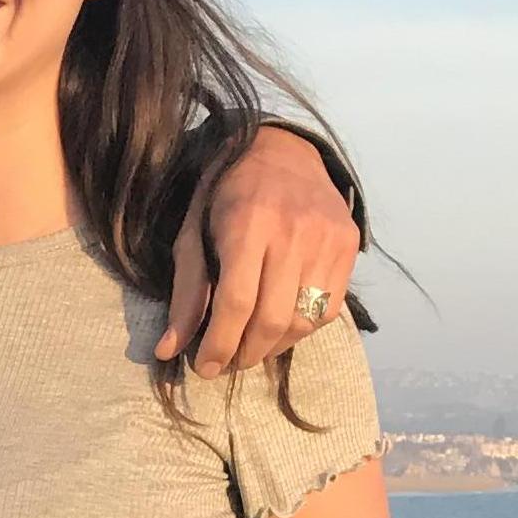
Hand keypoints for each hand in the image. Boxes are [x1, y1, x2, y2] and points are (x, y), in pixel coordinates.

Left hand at [155, 125, 359, 378]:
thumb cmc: (225, 194)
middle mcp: (293, 231)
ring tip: (251, 347)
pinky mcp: (349, 244)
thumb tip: (169, 350)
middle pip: (272, 319)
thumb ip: (186, 293)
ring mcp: (327, 238)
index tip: (204, 368)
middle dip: (245, 354)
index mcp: (248, 224)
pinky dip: (302, 328)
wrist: (279, 149)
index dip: (219, 345)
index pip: (236, 303)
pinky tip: (280, 325)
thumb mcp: (192, 234)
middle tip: (227, 363)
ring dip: (274, 347)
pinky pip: (329, 308)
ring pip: (304, 321)